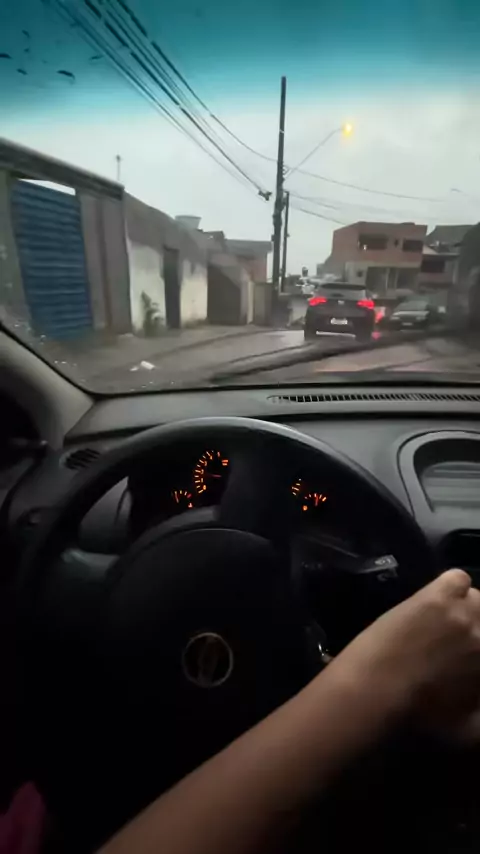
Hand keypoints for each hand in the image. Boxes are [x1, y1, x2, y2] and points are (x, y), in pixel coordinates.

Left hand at [330, 569, 479, 727]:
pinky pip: (458, 579)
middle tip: (456, 641)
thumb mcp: (468, 730)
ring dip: (466, 609)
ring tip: (445, 622)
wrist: (378, 688)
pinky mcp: (440, 594)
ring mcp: (467, 611)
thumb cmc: (422, 716)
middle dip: (477, 630)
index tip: (469, 654)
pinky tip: (436, 601)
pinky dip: (450, 587)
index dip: (478, 651)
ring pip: (479, 600)